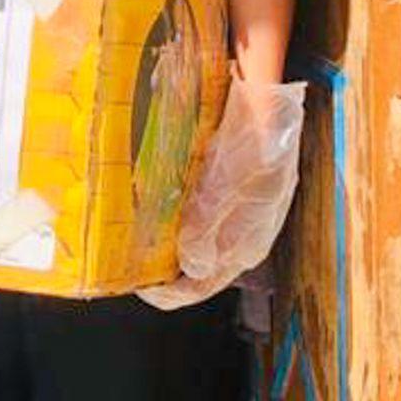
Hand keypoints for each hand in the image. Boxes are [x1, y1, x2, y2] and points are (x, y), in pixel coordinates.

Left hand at [138, 77, 306, 310]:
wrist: (270, 106)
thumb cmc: (253, 145)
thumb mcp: (230, 187)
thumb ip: (209, 227)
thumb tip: (190, 267)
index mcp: (244, 245)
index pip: (202, 286)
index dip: (168, 294)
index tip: (137, 287)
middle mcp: (240, 238)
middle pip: (197, 272)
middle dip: (163, 274)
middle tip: (129, 267)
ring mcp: (236, 218)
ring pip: (196, 248)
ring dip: (167, 251)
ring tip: (136, 244)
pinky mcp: (229, 197)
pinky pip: (198, 223)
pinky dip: (175, 226)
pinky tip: (155, 213)